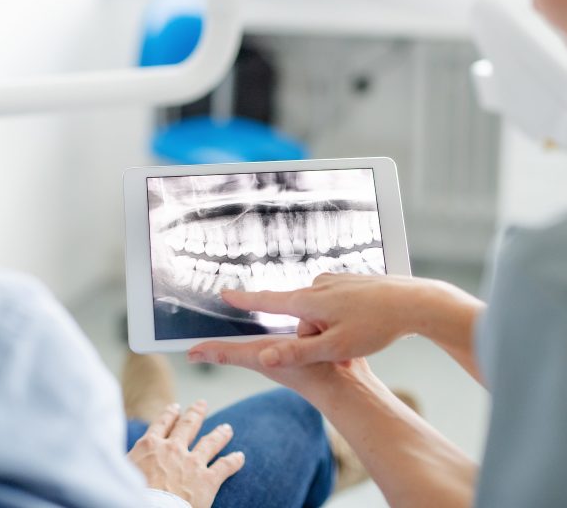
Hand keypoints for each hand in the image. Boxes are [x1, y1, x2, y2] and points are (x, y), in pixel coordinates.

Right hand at [127, 400, 244, 507]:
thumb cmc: (129, 496)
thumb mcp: (123, 472)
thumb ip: (132, 461)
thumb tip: (129, 460)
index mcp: (150, 446)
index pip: (161, 424)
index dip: (170, 414)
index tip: (176, 407)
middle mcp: (173, 449)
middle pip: (188, 425)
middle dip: (196, 413)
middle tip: (202, 404)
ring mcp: (192, 463)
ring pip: (210, 442)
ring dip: (220, 434)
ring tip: (227, 428)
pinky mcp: (207, 480)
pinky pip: (224, 466)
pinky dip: (234, 461)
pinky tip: (240, 457)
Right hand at [189, 273, 480, 368]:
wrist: (414, 301)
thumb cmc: (375, 325)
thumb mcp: (335, 347)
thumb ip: (298, 352)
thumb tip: (265, 356)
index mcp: (310, 300)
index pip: (268, 300)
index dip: (244, 299)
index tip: (224, 293)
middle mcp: (318, 285)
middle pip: (302, 319)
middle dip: (316, 337)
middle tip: (345, 347)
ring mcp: (335, 281)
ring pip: (320, 314)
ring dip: (333, 329)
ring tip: (360, 335)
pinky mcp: (349, 281)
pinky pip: (336, 306)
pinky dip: (345, 319)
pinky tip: (365, 322)